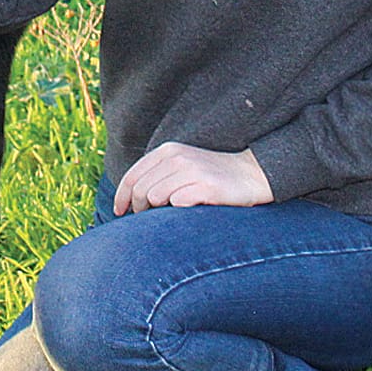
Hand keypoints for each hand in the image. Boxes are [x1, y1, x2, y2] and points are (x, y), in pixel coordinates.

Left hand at [113, 142, 273, 212]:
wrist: (251, 174)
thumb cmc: (211, 176)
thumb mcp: (181, 167)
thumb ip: (157, 176)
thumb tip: (131, 200)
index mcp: (167, 151)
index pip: (132, 176)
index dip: (121, 197)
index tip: (119, 213)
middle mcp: (177, 157)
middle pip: (141, 190)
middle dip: (139, 209)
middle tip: (146, 219)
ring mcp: (192, 171)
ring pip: (155, 197)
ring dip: (159, 212)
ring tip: (170, 214)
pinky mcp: (207, 186)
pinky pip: (177, 203)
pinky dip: (178, 210)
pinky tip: (189, 210)